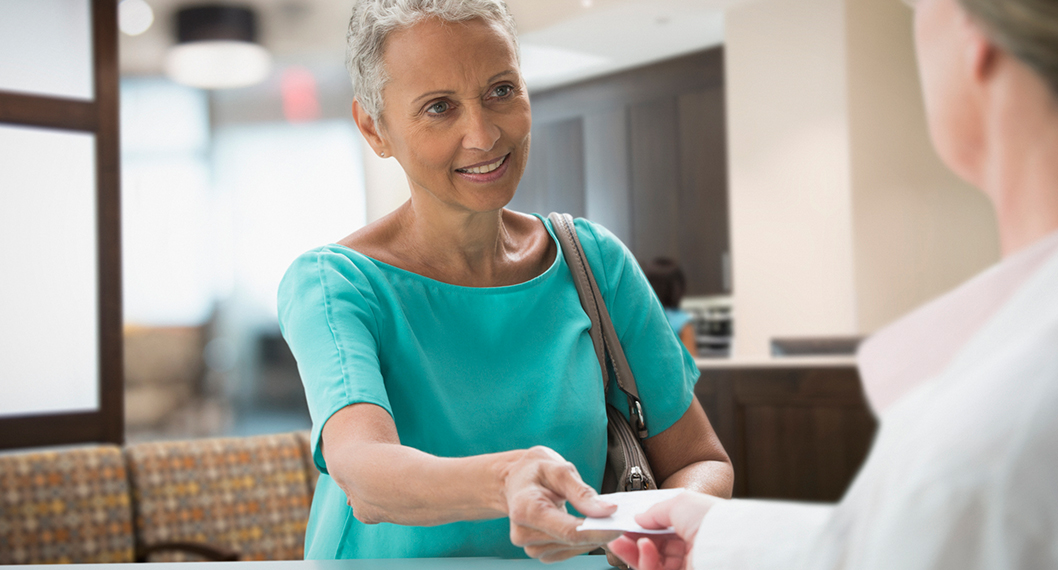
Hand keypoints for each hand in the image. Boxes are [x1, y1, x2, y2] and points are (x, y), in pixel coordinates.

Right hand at [505, 446, 621, 561]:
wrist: (515, 481)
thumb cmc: (534, 471)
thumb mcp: (558, 469)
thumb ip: (582, 492)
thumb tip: (608, 511)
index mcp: (525, 509)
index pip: (569, 531)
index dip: (598, 532)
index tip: (620, 526)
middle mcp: (523, 533)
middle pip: (572, 541)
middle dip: (598, 532)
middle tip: (618, 518)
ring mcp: (530, 546)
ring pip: (573, 548)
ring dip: (591, 536)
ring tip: (600, 518)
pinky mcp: (539, 551)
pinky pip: (569, 551)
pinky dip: (582, 540)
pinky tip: (586, 525)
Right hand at [607, 492, 716, 569]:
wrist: (732, 544)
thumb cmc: (711, 519)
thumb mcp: (680, 502)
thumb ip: (655, 511)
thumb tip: (637, 519)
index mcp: (692, 530)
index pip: (661, 533)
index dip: (641, 530)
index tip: (622, 526)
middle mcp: (690, 551)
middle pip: (652, 551)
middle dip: (630, 544)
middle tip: (614, 537)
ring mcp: (686, 567)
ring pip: (649, 565)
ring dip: (633, 553)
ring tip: (624, 541)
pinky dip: (644, 562)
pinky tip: (644, 549)